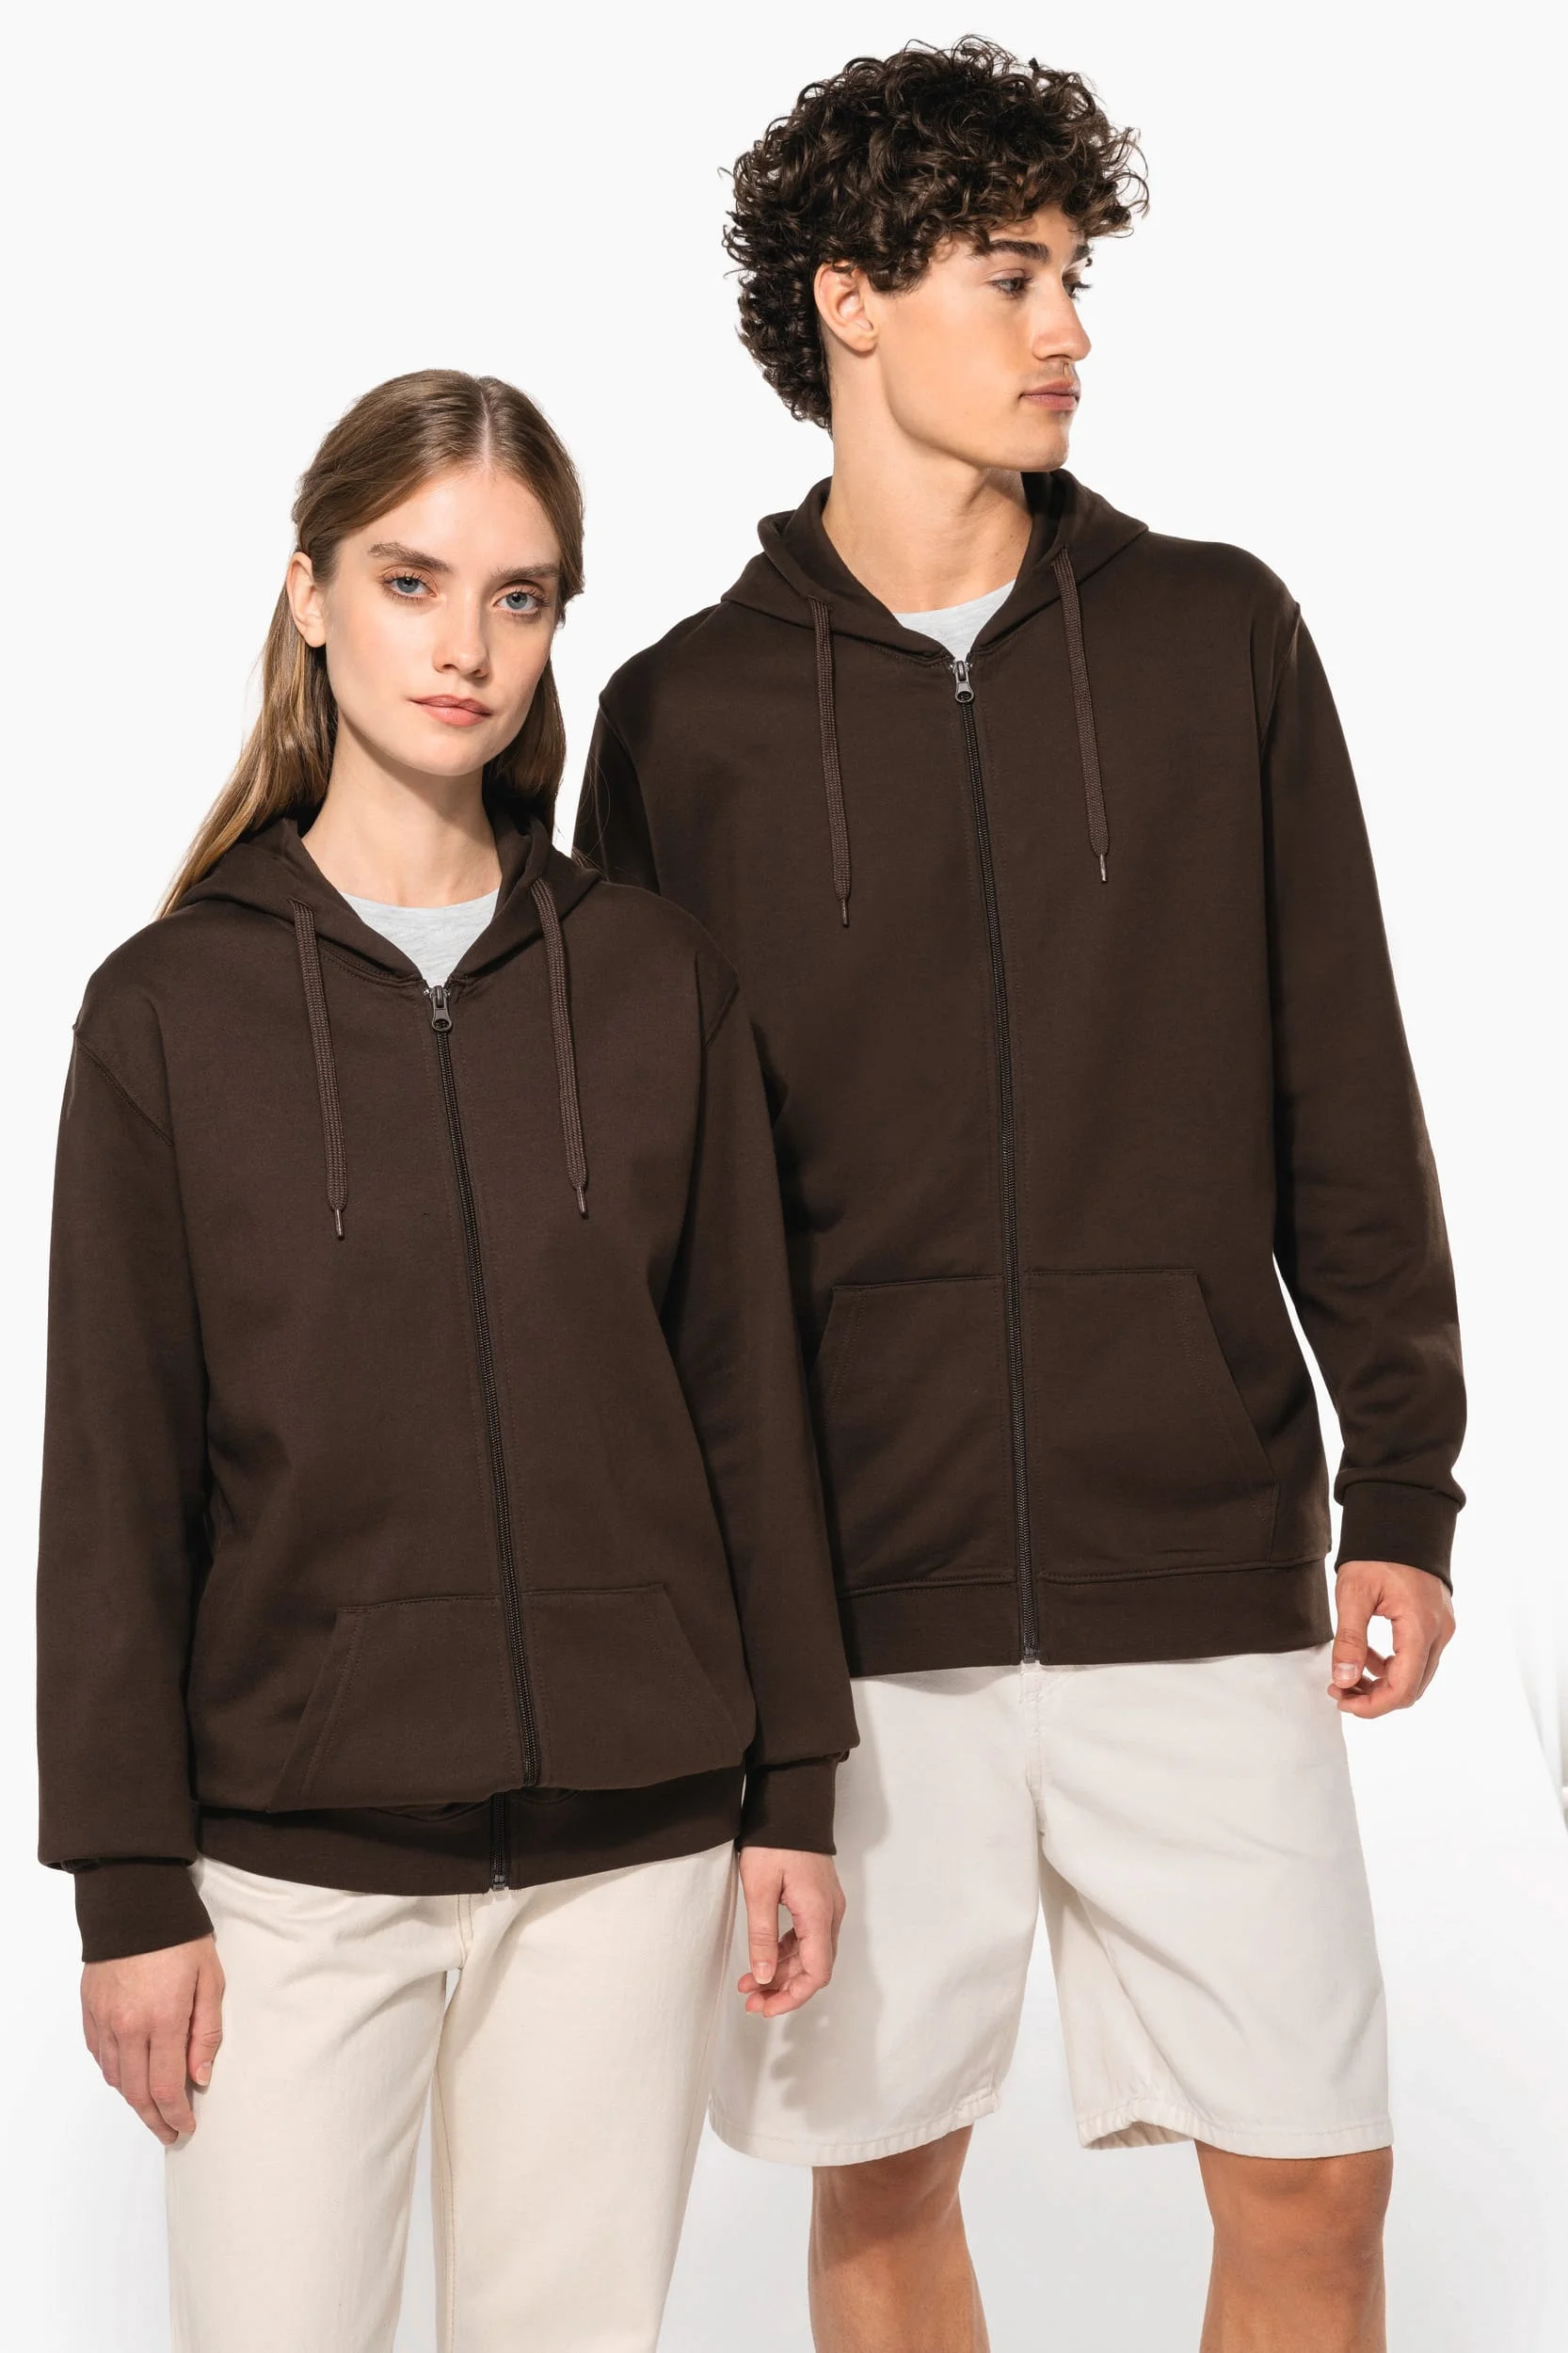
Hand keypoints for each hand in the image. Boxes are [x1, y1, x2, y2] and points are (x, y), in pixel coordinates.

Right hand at [81, 1935, 224, 2143]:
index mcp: (163, 2020)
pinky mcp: (90, 2010)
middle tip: (170, 2132)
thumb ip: (207, 2032)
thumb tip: (200, 2078)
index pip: (167, 2088)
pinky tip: (130, 2075)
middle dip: (155, 2120)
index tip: (187, 2128)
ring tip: (154, 2108)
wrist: (136, 1903)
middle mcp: (128, 2027)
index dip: (177, 2116)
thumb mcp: (211, 1979)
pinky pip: (100, 2056)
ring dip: (135, 2099)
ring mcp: (105, 2020)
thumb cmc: (181, 1938)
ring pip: (116, 2078)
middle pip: (138, 2093)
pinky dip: (116, 2073)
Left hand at [735, 1847, 843, 2017]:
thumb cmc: (774, 1840)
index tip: (765, 2007)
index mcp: (818, 1914)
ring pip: (809, 1954)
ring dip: (782, 1973)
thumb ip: (762, 1936)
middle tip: (751, 2001)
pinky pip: (806, 1937)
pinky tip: (763, 1959)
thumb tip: (763, 1977)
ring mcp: (826, 1907)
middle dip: (783, 1989)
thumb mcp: (759, 1888)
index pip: (816, 1973)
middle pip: (814, 1968)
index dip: (792, 1997)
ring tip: (748, 1984)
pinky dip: (786, 1953)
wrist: (790, 1803)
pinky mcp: (818, 1900)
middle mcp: (829, 1914)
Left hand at [1330, 1559, 1454, 1716]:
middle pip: (1412, 1688)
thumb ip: (1349, 1640)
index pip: (1403, 1689)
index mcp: (1420, 1627)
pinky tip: (1367, 1658)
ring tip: (1346, 1676)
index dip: (1372, 1705)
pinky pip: (1418, 1658)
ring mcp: (1442, 1629)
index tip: (1341, 1700)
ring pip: (1416, 1676)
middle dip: (1374, 1697)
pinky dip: (1393, 1667)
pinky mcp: (1436, 1624)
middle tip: (1338, 1689)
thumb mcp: (1353, 1593)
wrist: (1401, 1522)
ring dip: (1382, 1684)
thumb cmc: (1377, 1553)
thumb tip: (1343, 1680)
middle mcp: (1439, 1633)